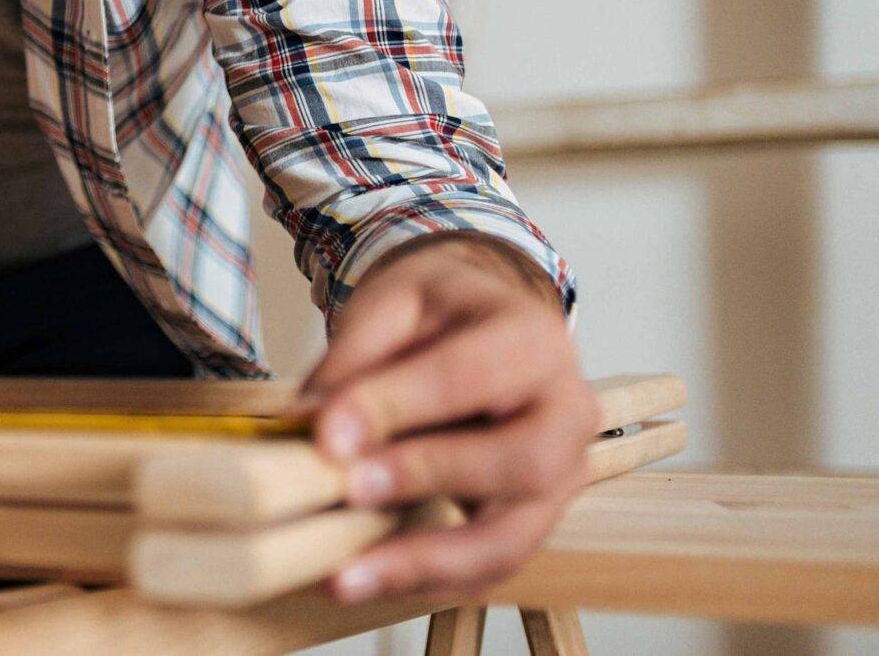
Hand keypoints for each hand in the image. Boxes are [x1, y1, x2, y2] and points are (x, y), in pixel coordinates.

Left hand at [290, 234, 597, 605]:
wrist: (485, 321)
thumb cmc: (442, 310)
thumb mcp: (395, 298)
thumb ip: (356, 354)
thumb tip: (312, 420)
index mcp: (533, 340)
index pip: (468, 377)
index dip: (396, 407)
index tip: (329, 434)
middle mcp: (566, 412)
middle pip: (518, 461)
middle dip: (427, 477)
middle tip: (349, 488)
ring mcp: (562, 476)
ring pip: (511, 537)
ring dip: (425, 561)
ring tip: (348, 575)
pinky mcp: (535, 519)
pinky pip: (491, 564)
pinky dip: (428, 579)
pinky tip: (366, 578)